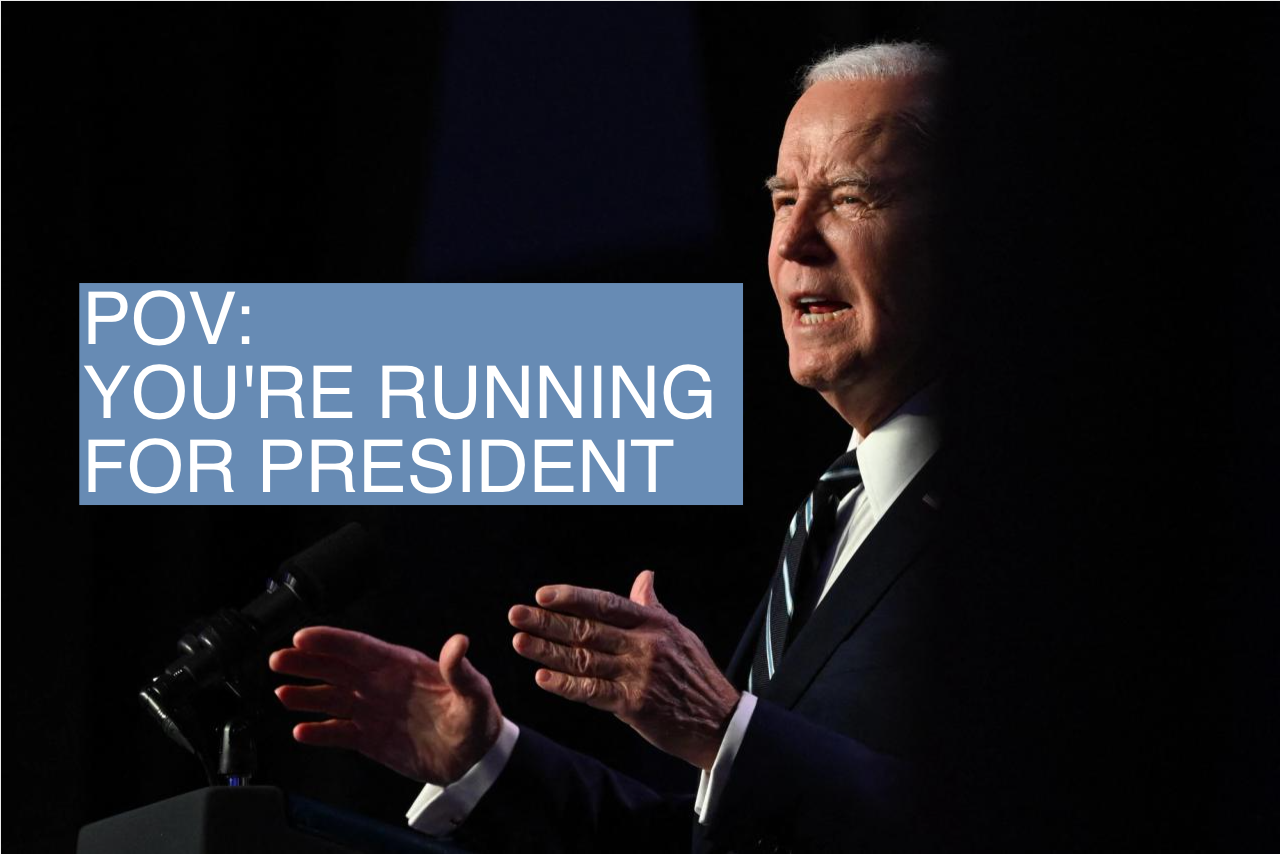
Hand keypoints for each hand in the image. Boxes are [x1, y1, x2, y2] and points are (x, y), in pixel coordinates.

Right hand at [269, 627, 501, 785]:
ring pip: (332, 699)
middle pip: (336, 669)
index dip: (331, 641)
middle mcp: (382, 685)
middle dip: (306, 663)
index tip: (303, 637)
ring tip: (281, 692)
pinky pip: (339, 733)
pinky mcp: (370, 739)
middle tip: (278, 659)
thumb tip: (459, 643)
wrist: (477, 760)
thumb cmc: (478, 719)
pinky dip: (320, 733)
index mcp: (402, 666)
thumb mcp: (474, 693)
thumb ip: (460, 671)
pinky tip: (301, 730)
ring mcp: (373, 711)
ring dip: (306, 695)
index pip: (360, 648)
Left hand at [508, 570, 739, 770]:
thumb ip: (652, 606)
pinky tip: (543, 679)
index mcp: (654, 623)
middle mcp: (645, 645)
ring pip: (584, 659)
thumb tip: (644, 576)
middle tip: (516, 614)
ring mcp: (639, 675)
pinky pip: (593, 692)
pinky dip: (567, 686)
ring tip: (520, 641)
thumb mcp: (679, 633)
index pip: (606, 603)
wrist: (719, 721)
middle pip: (587, 629)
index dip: (573, 597)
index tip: (542, 594)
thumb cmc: (695, 675)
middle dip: (548, 621)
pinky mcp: (635, 705)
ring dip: (548, 651)